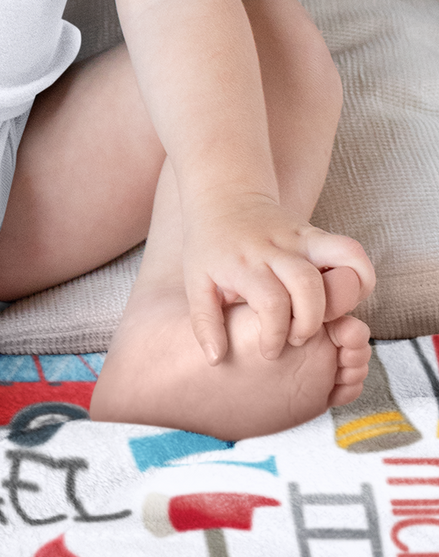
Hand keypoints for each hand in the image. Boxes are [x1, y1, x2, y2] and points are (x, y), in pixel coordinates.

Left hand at [182, 194, 374, 362]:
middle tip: (296, 337)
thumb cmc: (210, 247)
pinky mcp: (316, 233)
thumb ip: (204, 323)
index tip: (269, 350)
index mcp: (244, 263)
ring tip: (327, 318)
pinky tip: (345, 297)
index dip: (276, 334)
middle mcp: (275, 248)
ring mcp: (300, 237)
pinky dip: (361, 276)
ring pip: (340, 260)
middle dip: (309, 322)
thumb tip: (217, 359)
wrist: (226, 196)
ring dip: (344, 298)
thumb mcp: (196, 283)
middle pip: (309, 284)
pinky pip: (351, 250)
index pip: (272, 302)